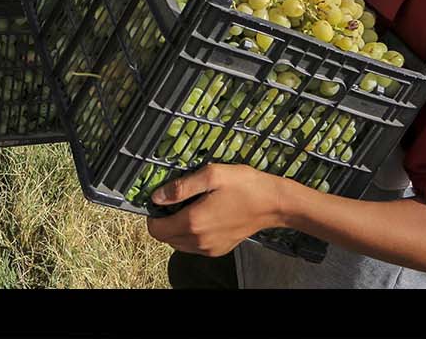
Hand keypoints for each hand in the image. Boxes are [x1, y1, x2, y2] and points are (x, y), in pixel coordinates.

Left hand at [146, 163, 288, 256]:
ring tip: (189, 206)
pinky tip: (202, 215)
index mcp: (194, 222)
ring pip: (179, 244)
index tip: (158, 201)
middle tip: (174, 201)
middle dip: (164, 221)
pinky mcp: (219, 250)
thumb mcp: (211, 175)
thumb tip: (157, 197)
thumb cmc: (245, 186)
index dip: (151, 216)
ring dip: (176, 228)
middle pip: (166, 238)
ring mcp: (210, 248)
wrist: (273, 204)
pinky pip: (194, 246)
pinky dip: (190, 234)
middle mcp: (199, 240)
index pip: (156, 229)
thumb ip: (180, 187)